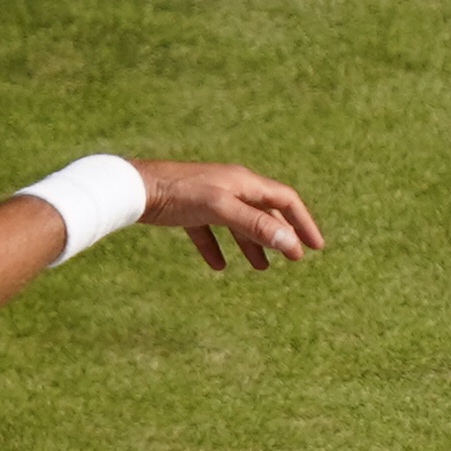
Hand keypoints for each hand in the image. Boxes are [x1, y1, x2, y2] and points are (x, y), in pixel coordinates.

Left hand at [137, 161, 323, 271]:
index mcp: (244, 183)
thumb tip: (290, 242)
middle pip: (264, 212)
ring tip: (261, 268)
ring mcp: (209, 198)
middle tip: (294, 259)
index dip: (302, 223)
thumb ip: (255, 226)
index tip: (315, 247)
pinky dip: (215, 248)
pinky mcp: (187, 210)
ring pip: (238, 223)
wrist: (135, 189)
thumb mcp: (222, 210)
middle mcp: (231, 186)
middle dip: (281, 235)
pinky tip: (217, 266)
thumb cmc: (179, 195)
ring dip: (252, 245)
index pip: (285, 200)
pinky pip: (208, 230)